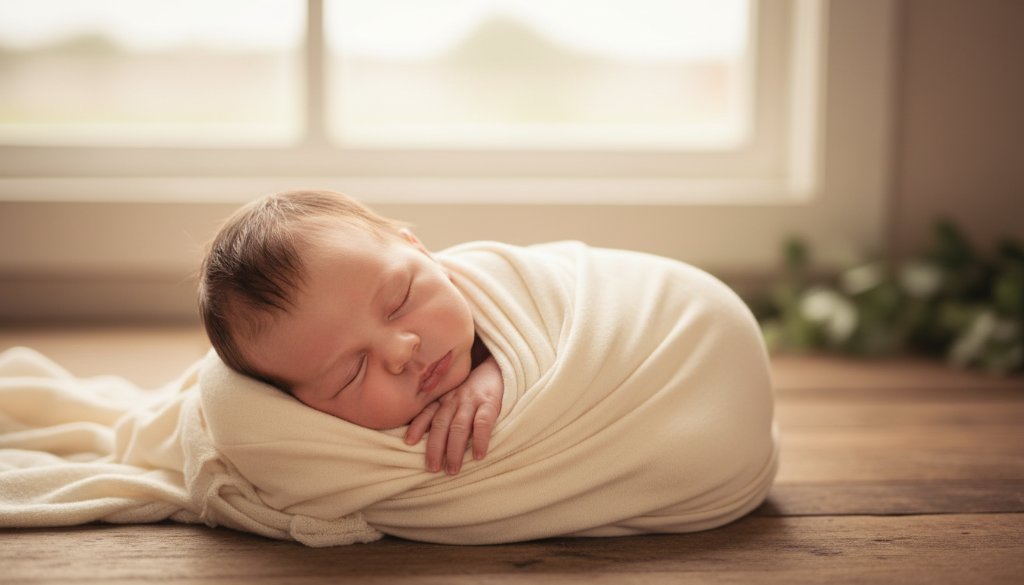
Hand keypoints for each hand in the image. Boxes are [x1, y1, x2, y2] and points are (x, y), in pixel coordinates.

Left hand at [404, 356, 502, 474]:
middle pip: (440, 424)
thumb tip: (424, 436)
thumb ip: (443, 409)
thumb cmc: (475, 387)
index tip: (408, 442)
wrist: (499, 367)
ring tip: (453, 469)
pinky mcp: (491, 402)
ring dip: (454, 450)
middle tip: (433, 469)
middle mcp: (455, 399)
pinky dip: (480, 440)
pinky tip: (479, 455)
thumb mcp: (454, 393)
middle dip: (435, 448)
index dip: (417, 427)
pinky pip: (483, 423)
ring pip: (459, 426)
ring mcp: (472, 400)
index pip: (427, 412)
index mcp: (445, 398)